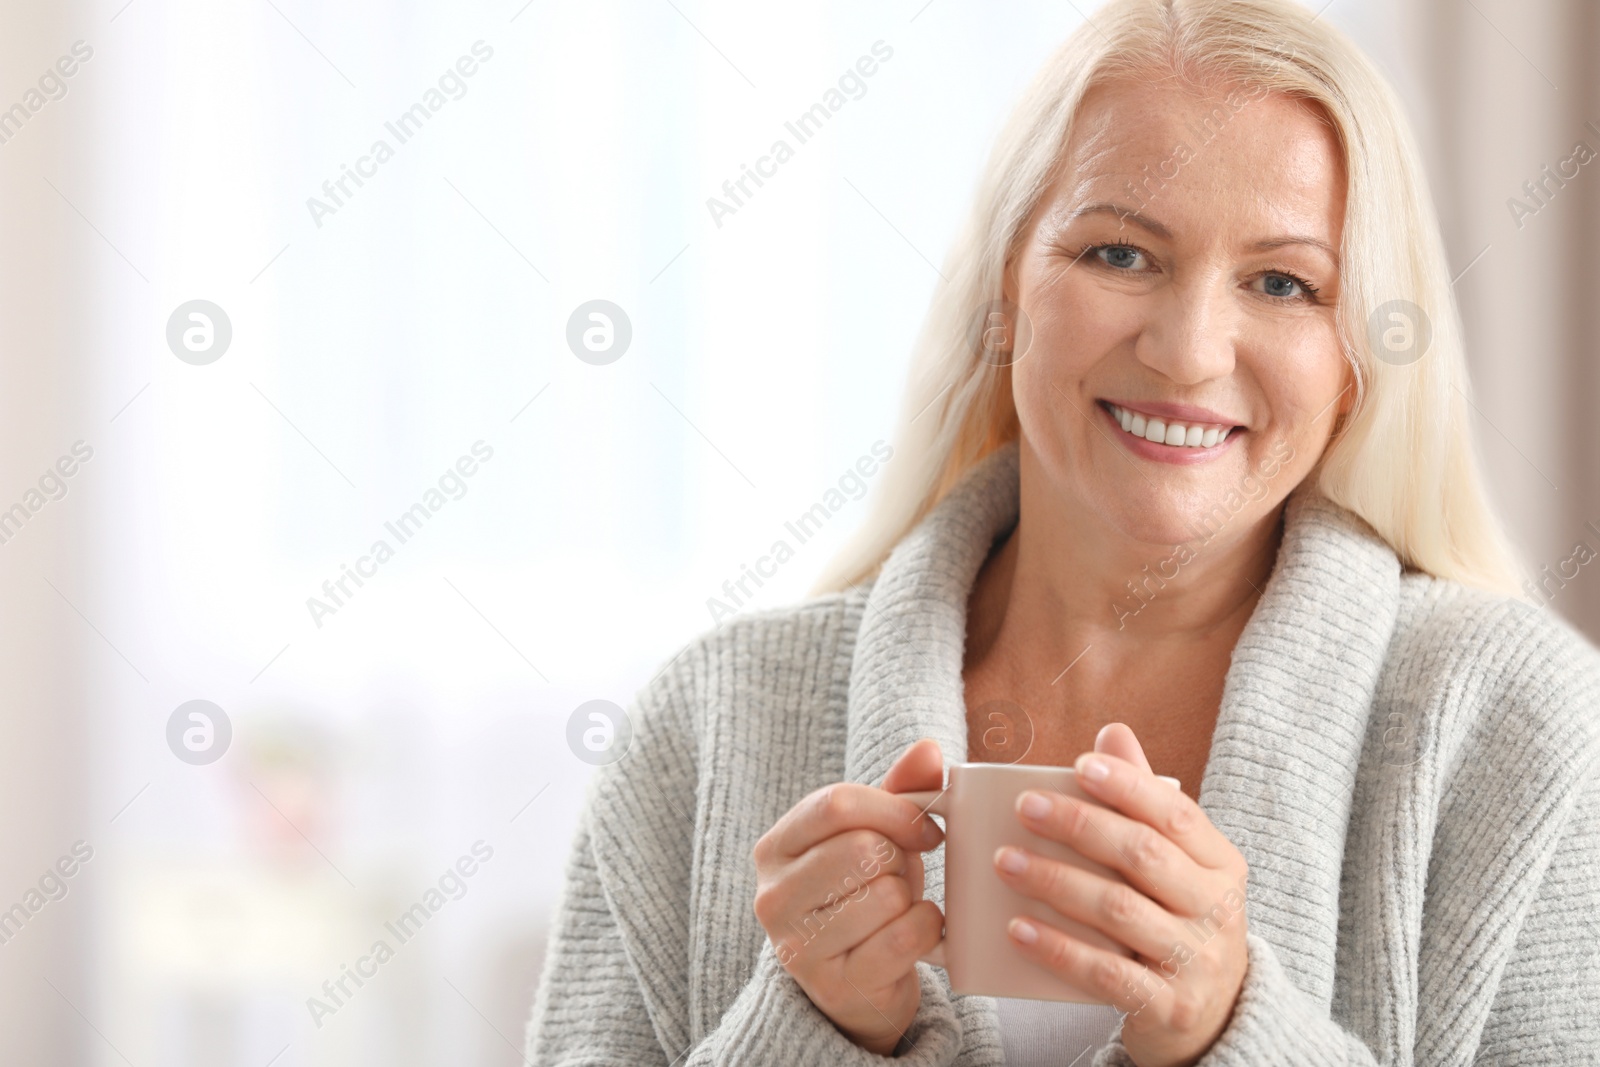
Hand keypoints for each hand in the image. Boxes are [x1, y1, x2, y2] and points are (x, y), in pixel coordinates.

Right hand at [752, 739, 947, 1055]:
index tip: (926, 828)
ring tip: (897, 910)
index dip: (896, 809)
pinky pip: (903, 938)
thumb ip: (898, 790)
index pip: (837, 802)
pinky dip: (927, 930)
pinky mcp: (832, 986)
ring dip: (910, 899)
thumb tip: (929, 749)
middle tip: (902, 876)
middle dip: (900, 860)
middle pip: (863, 848)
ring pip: (886, 895)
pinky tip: (915, 935)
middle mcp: (772, 896)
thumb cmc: (863, 896)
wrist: (857, 987)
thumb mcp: (873, 837)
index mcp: (775, 847)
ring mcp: (796, 946)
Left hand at [992, 724, 1248, 1066]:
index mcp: (1220, 863)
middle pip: (1143, 856)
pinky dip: (1058, 949)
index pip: (1175, 814)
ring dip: (1056, 882)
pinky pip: (1106, 974)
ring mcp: (1195, 961)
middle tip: (1024, 807)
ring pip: (1119, 911)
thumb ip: (1145, 801)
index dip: (1129, 786)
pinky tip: (1017, 928)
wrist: (1213, 1016)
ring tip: (1005, 862)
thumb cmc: (1180, 918)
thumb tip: (1112, 733)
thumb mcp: (1179, 865)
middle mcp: (1216, 909)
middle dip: (1080, 826)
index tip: (1079, 764)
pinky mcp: (1167, 1006)